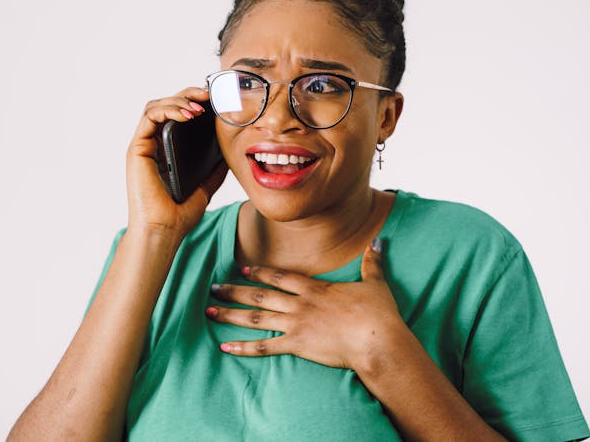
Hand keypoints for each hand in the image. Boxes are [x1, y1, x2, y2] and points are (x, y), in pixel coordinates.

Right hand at [126, 87, 227, 236]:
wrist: (164, 230)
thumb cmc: (179, 214)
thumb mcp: (206, 187)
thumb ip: (214, 170)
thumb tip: (230, 154)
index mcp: (167, 151)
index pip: (178, 116)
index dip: (195, 103)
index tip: (215, 101)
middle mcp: (153, 144)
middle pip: (167, 105)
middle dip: (189, 94)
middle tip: (209, 94)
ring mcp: (144, 145)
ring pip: (157, 106)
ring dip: (180, 100)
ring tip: (200, 106)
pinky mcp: (137, 148)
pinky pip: (149, 116)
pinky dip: (169, 109)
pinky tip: (188, 115)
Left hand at [206, 240, 405, 371]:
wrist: (377, 339)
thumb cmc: (379, 314)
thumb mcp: (375, 283)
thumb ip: (372, 262)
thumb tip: (378, 242)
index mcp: (316, 288)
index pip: (281, 276)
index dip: (260, 272)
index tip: (244, 269)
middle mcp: (300, 303)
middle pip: (260, 294)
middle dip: (235, 290)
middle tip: (214, 288)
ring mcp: (296, 324)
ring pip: (256, 317)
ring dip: (231, 314)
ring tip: (210, 311)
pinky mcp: (297, 345)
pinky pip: (265, 347)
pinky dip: (244, 347)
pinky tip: (226, 347)